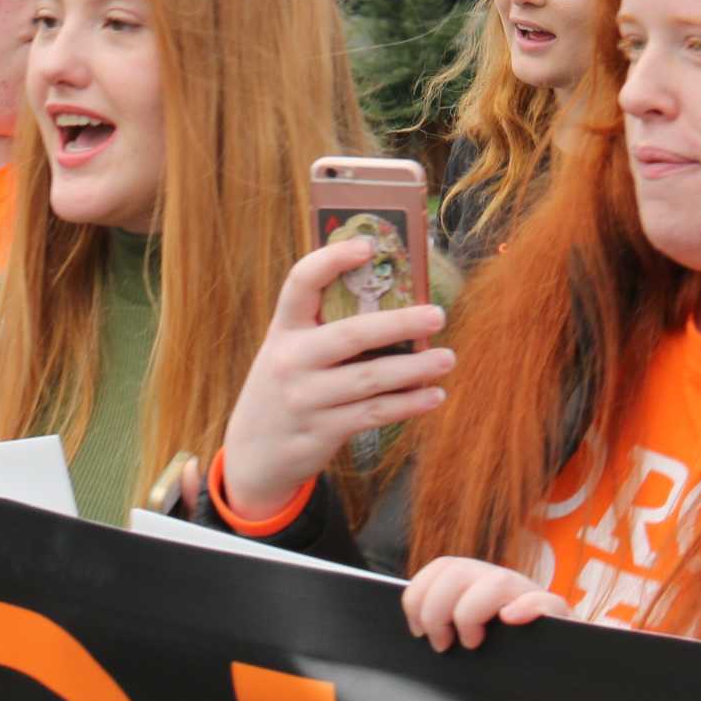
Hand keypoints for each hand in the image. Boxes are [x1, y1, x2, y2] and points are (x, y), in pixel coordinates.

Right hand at [218, 237, 454, 514]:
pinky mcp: (322, 431)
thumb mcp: (290, 352)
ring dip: (414, 368)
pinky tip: (434, 395)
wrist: (253, 455)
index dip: (331, 260)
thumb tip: (397, 299)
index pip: (300, 283)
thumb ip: (325, 328)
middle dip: (399, 323)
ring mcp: (305, 398)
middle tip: (437, 315)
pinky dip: (408, 404)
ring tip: (447, 358)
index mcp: (284, 329)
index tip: (368, 245)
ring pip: (369, 378)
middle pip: (350, 334)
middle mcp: (291, 360)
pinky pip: (373, 413)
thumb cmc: (286, 388)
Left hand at [402, 555, 567, 651]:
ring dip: (471, 612)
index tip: (417, 630)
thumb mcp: (469, 639)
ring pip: (497, 581)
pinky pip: (546, 600)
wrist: (558, 675)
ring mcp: (530, 597)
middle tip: (442, 644)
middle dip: (436, 609)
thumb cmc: (503, 663)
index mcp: (478, 585)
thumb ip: (446, 627)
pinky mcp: (558, 618)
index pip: (443, 567)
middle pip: (458, 570)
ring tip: (473, 643)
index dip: (419, 595)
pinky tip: (510, 620)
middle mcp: (502, 584)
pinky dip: (526, 607)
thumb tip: (414, 628)